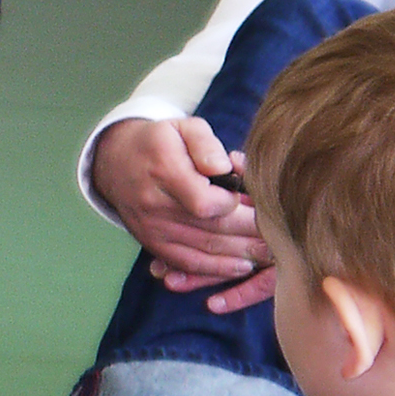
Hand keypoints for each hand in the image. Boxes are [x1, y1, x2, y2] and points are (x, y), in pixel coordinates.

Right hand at [91, 117, 274, 312]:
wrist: (114, 161)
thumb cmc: (160, 141)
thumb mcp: (183, 126)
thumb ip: (206, 144)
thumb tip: (225, 168)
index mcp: (163, 170)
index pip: (206, 202)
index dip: (233, 205)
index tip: (248, 197)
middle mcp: (154, 204)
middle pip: (210, 229)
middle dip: (249, 233)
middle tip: (280, 234)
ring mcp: (151, 228)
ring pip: (202, 250)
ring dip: (240, 254)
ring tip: (270, 252)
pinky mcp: (151, 243)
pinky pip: (186, 263)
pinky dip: (216, 269)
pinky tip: (242, 266)